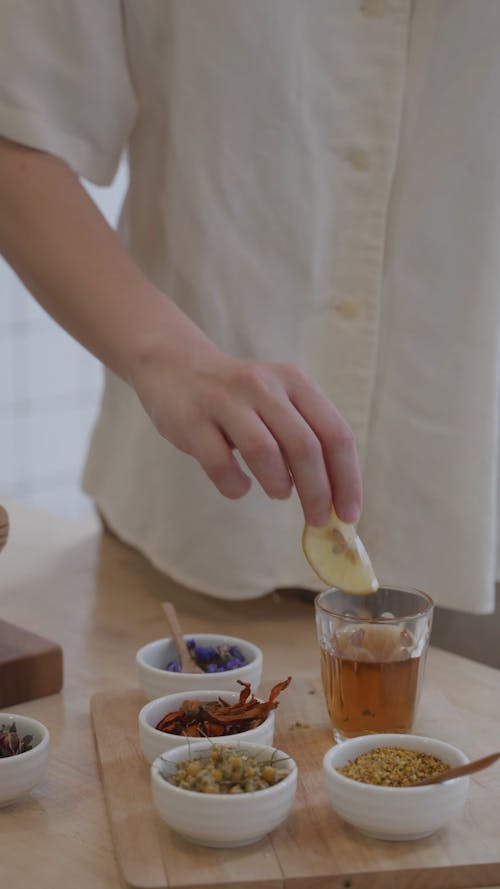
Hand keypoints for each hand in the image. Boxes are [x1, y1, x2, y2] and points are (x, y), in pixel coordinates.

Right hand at [132, 338, 361, 526]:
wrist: (174, 366)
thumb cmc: (238, 399)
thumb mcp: (278, 402)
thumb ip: (304, 437)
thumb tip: (332, 498)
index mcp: (295, 382)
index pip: (336, 434)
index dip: (347, 479)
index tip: (349, 514)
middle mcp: (264, 386)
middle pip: (305, 447)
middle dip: (317, 493)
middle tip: (317, 520)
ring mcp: (226, 400)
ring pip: (265, 452)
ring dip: (278, 485)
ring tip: (278, 493)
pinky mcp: (192, 419)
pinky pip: (220, 463)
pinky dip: (235, 485)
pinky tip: (239, 487)